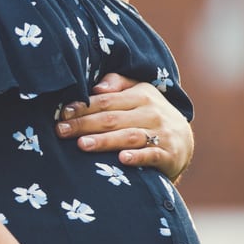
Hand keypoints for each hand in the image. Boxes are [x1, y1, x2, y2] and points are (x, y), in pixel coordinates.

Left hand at [54, 73, 193, 181]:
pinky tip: (121, 159)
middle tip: (61, 131)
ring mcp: (161, 134)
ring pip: (129, 136)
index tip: (62, 114)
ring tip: (82, 144)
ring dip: (105, 141)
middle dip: (84, 124)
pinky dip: (137, 157)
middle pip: (112, 118)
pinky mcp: (168, 155)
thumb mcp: (138, 94)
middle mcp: (152, 112)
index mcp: (141, 95)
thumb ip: (117, 84)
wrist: (183, 143)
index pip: (106, 101)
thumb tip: (96, 87)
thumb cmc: (149, 116)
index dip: (83, 107)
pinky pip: (151, 155)